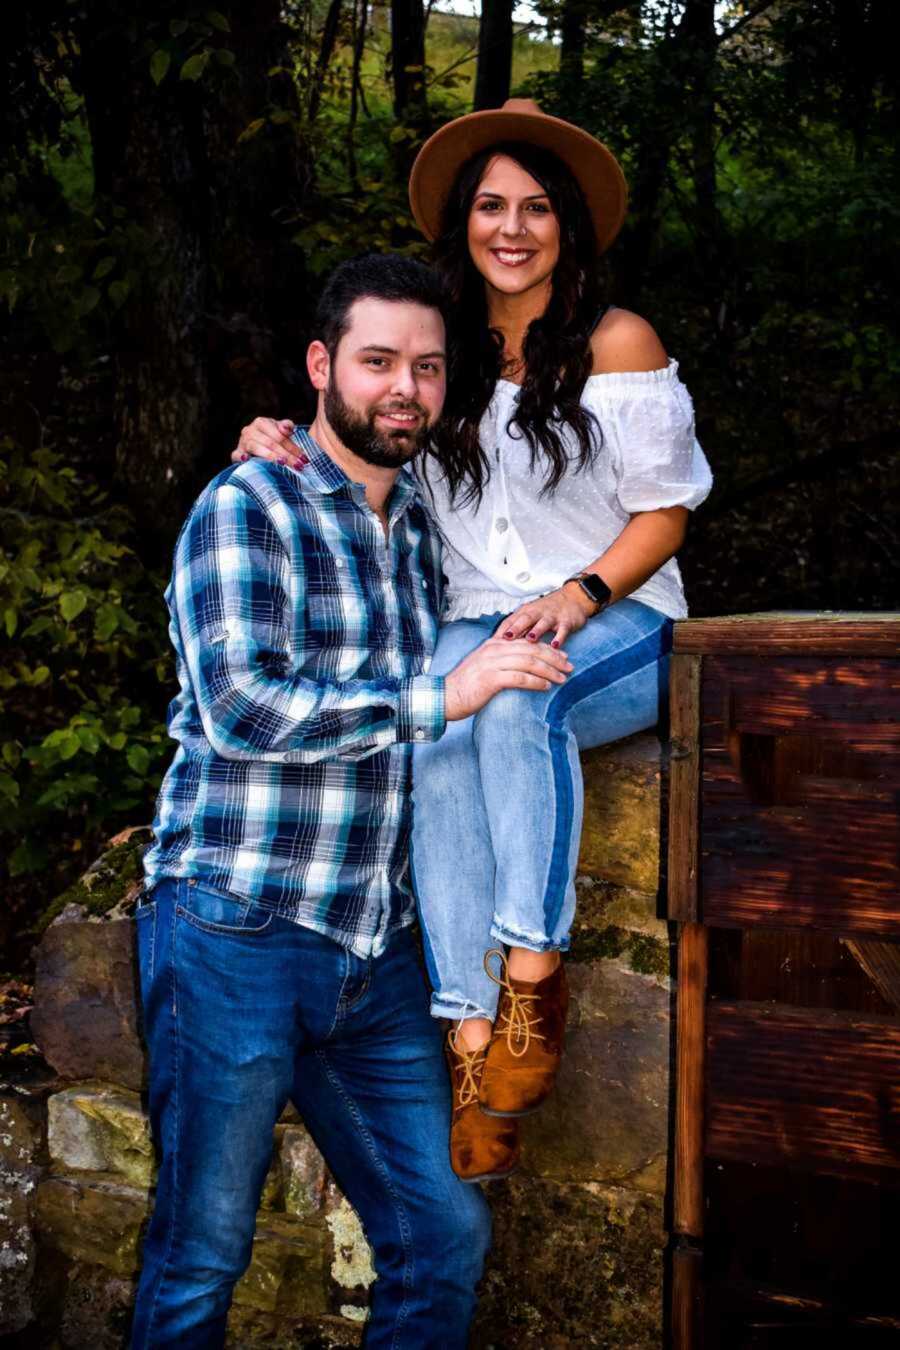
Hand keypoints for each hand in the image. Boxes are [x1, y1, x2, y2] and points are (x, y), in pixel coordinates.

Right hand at [232, 417, 306, 469]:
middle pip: (270, 443)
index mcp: (261, 422)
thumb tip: (287, 428)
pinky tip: (246, 459)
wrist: (256, 441)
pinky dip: (241, 457)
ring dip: (271, 457)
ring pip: (256, 448)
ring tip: (283, 464)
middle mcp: (250, 430)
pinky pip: (237, 455)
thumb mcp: (280, 430)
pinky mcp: (237, 453)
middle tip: (298, 465)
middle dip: (286, 455)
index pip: (279, 436)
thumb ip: (286, 426)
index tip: (303, 458)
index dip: (292, 447)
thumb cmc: (272, 436)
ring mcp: (242, 442)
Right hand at [444, 637, 572, 721]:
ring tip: (562, 678)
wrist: (445, 696)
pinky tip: (546, 687)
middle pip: (532, 649)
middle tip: (569, 666)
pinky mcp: (491, 678)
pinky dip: (535, 682)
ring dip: (549, 670)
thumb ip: (501, 660)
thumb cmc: (466, 684)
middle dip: (554, 657)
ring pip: (529, 662)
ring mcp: (493, 663)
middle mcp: (495, 649)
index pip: (527, 642)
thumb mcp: (484, 665)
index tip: (563, 655)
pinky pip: (520, 678)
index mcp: (494, 644)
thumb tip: (521, 664)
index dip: (548, 647)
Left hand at [500, 585, 594, 647]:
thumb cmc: (547, 610)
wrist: (573, 598)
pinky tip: (555, 646)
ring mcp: (552, 616)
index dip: (501, 631)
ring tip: (530, 639)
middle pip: (525, 619)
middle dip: (516, 628)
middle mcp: (538, 612)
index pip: (511, 620)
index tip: (492, 643)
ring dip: (537, 630)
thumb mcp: (530, 616)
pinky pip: (563, 630)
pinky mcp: (566, 621)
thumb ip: (517, 629)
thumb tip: (498, 645)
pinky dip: (559, 637)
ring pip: (543, 623)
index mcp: (526, 612)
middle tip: (507, 638)